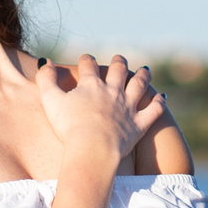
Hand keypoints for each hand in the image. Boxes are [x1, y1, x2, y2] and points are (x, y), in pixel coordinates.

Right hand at [36, 53, 166, 170]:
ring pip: (139, 85)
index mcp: (91, 85)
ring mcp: (128, 107)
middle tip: (119, 59)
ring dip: (143, 75)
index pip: (89, 66)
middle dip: (118, 62)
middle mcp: (112, 91)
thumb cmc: (69, 127)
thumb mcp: (51, 101)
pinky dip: (158, 102)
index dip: (87, 60)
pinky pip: (153, 110)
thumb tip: (45, 62)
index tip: (86, 59)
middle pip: (118, 70)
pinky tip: (162, 96)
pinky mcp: (139, 124)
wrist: (93, 148)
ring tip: (145, 69)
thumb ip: (46, 80)